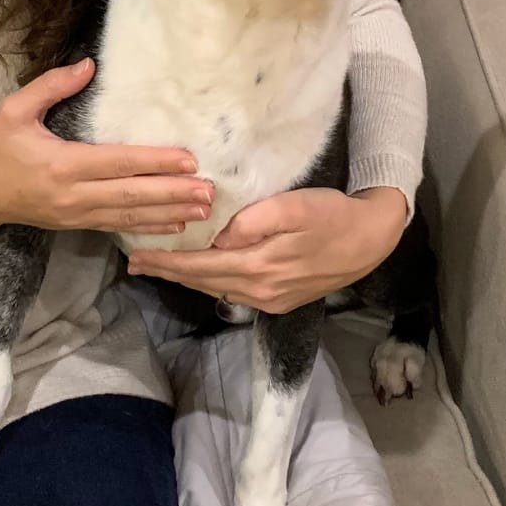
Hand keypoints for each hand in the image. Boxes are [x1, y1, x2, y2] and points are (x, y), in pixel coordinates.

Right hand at [0, 58, 214, 245]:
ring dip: (169, 213)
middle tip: (210, 191)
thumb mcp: (14, 110)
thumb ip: (51, 86)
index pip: (117, 163)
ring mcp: (77, 214)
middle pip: (132, 195)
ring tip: (204, 210)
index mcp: (62, 164)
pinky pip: (118, 227)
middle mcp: (74, 194)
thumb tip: (89, 65)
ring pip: (130, 216)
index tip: (188, 160)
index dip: (154, 163)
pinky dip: (149, 227)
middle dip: (173, 193)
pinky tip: (175, 225)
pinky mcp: (77, 224)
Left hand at [126, 186, 407, 313]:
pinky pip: (233, 291)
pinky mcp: (280, 299)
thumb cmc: (330, 214)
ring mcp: (271, 299)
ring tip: (159, 268)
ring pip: (216, 289)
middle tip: (135, 264)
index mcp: (259, 267)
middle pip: (203, 281)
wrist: (370, 240)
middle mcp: (260, 290)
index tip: (137, 257)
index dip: (167, 262)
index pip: (200, 265)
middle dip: (168, 272)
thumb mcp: (291, 206)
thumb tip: (217, 236)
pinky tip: (199, 271)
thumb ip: (251, 222)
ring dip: (186, 278)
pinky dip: (209, 281)